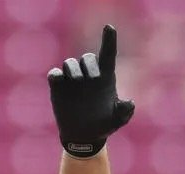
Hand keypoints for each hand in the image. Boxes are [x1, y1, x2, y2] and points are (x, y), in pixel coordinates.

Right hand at [47, 25, 134, 157]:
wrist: (84, 135)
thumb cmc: (104, 125)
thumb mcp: (117, 121)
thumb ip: (125, 112)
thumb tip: (129, 102)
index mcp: (106, 79)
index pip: (108, 55)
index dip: (109, 40)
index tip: (109, 27)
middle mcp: (89, 76)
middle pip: (87, 57)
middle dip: (89, 64)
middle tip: (93, 79)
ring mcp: (73, 80)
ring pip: (71, 63)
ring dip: (74, 70)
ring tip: (77, 84)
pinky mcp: (58, 86)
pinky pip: (55, 74)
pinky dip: (57, 75)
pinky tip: (60, 82)